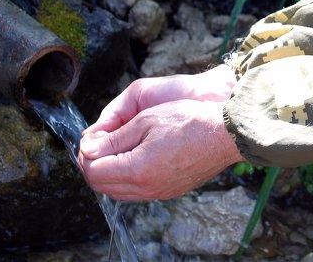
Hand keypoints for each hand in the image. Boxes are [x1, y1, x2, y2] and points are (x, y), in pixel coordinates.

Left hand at [77, 66, 244, 200]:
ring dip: (110, 172)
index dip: (86, 154)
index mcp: (136, 169)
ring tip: (116, 148)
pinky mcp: (170, 191)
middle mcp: (146, 188)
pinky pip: (138, 191)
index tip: (92, 137)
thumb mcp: (146, 121)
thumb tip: (88, 150)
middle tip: (99, 143)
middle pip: (103, 185)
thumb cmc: (188, 120)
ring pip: (119, 191)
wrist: (225, 134)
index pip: (93, 171)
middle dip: (94, 165)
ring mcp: (159, 192)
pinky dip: (128, 178)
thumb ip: (114, 139)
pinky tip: (136, 158)